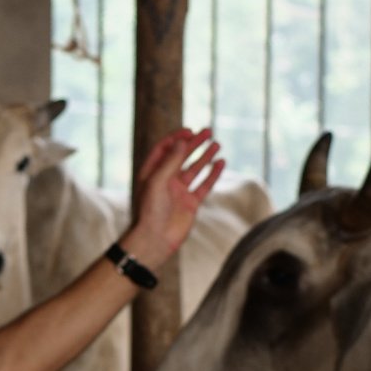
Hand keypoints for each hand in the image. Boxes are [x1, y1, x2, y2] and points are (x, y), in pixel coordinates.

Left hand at [122, 127, 224, 267]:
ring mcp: (179, 191)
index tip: (189, 131)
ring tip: (217, 143)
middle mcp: (166, 180)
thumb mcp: (157, 182)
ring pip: (194, 169)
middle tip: (208, 131)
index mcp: (152, 173)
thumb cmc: (150, 211)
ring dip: (204, 156)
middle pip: (181, 156)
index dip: (176, 138)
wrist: (156, 239)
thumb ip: (170, 162)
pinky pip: (204, 185)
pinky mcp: (190, 203)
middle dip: (194, 143)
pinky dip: (212, 174)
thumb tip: (182, 142)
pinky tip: (220, 163)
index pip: (165, 149)